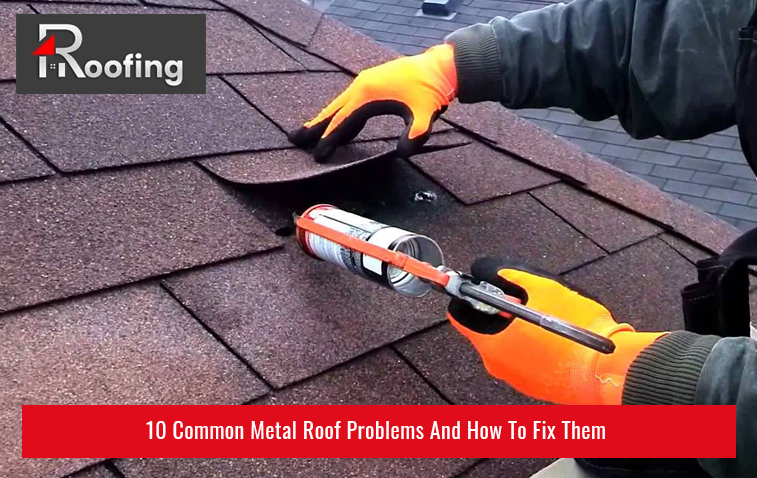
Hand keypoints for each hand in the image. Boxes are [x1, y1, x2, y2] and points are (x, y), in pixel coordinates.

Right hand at [288, 44, 456, 161]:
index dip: (329, 140)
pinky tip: (339, 127)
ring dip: (324, 120)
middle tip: (294, 140)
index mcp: (369, 94)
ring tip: (308, 134)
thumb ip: (415, 134)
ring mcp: (365, 83)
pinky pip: (349, 102)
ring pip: (339, 105)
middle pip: (332, 111)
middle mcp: (362, 86)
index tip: (317, 155)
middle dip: (314, 127)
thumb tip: (403, 153)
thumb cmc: (431, 90)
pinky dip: (340, 115)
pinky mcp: (371, 84)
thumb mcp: (426, 114)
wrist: (439, 67)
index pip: (342, 121)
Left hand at [447, 257, 665, 404]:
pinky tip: (554, 334)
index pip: (458, 315)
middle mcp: (497, 365)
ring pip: (504, 343)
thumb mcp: (542, 288)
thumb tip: (486, 268)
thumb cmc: (577, 330)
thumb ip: (509, 275)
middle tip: (523, 296)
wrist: (610, 369)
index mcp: (491, 343)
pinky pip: (522, 358)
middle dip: (497, 309)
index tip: (480, 283)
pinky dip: (530, 343)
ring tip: (546, 314)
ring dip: (516, 326)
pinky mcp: (535, 385)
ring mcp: (516, 378)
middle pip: (483, 328)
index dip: (467, 294)